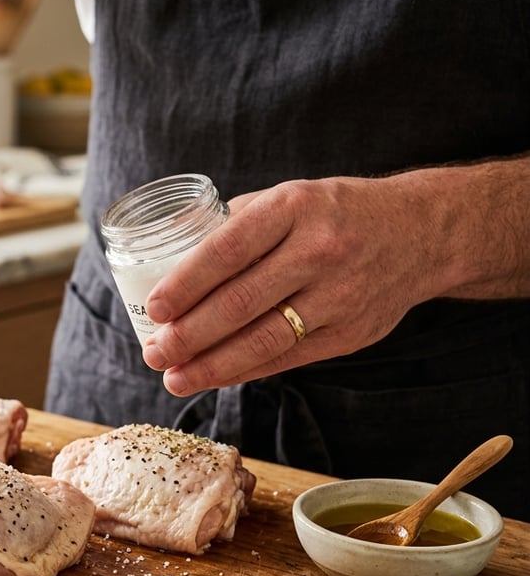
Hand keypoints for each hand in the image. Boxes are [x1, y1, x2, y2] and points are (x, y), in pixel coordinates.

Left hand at [139, 175, 447, 395]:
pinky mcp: (350, 333)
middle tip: (154, 353)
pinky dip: (244, 371)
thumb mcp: (289, 198)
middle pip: (241, 303)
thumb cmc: (335, 214)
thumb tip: (174, 263)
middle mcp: (319, 251)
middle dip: (189, 335)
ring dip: (212, 365)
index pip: (227, 250)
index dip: (186, 284)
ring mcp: (339, 295)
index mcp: (294, 208)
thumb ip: (236, 226)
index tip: (154, 308)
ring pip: (263, 339)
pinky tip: (214, 377)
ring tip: (174, 376)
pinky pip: (287, 359)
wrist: (422, 233)